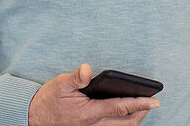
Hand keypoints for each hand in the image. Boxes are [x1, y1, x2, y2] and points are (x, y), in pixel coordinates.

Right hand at [28, 63, 159, 125]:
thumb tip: (88, 69)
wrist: (34, 118)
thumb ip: (76, 77)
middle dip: (142, 113)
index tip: (156, 101)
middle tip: (151, 101)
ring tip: (141, 106)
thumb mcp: (60, 84)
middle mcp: (93, 125)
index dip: (140, 104)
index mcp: (89, 113)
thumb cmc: (48, 100)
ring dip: (133, 118)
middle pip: (127, 123)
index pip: (120, 108)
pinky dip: (122, 122)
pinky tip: (124, 111)